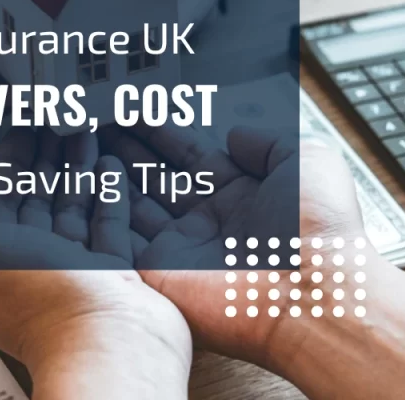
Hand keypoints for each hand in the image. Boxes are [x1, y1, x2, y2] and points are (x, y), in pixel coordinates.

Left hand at [0, 128, 191, 399]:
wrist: (108, 340)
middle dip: (44, 159)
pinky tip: (109, 166)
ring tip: (84, 131)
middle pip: (36, 201)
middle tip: (55, 120)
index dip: (7, 163)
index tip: (20, 128)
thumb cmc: (43, 300)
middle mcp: (32, 270)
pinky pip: (109, 227)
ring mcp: (75, 274)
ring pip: (73, 209)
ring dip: (77, 168)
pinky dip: (108, 195)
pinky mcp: (115, 276)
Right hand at [99, 123, 369, 366]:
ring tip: (82, 145)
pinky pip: (122, 239)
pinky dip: (103, 210)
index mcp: (241, 196)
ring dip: (109, 175)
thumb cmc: (323, 233)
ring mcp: (182, 249)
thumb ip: (267, 141)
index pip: (188, 156)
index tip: (136, 110)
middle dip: (126, 149)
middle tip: (97, 124)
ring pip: (134, 204)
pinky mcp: (160, 275)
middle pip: (155, 178)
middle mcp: (208, 223)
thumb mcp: (306, 161)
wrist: (314, 294)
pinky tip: (87, 180)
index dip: (161, 132)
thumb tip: (235, 134)